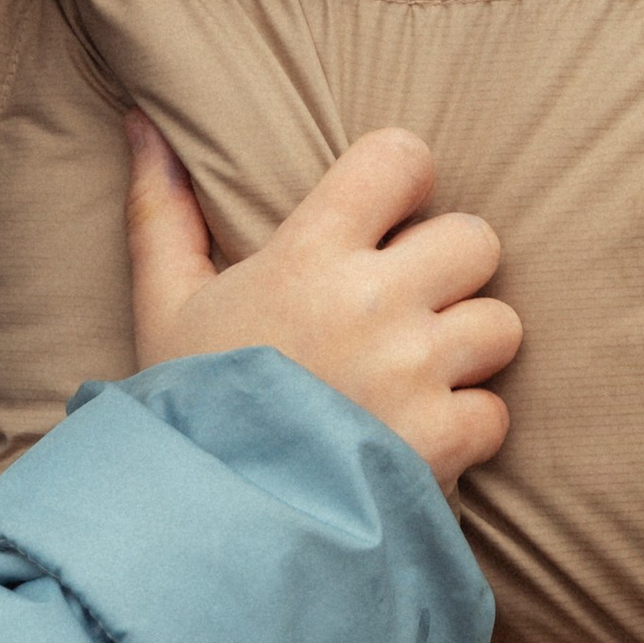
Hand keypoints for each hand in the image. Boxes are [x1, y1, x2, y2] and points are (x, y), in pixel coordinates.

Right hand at [124, 115, 519, 491]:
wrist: (203, 522)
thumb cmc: (184, 404)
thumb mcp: (162, 302)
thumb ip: (162, 208)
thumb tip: (143, 120)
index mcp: (308, 254)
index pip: (401, 157)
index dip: (405, 181)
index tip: (387, 218)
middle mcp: (372, 301)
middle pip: (476, 240)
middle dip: (449, 273)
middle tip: (403, 311)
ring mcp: (413, 372)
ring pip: (500, 326)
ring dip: (465, 353)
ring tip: (411, 379)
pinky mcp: (440, 441)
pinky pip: (494, 412)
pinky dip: (463, 431)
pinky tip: (412, 441)